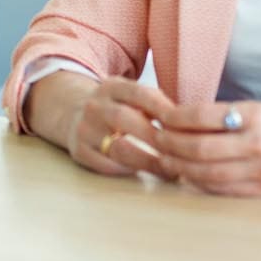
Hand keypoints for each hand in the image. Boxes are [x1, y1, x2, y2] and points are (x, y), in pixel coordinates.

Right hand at [49, 75, 179, 180]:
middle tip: (182, 154)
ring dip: (147, 161)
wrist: (70, 112)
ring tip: (170, 170)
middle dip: (156, 139)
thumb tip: (190, 123)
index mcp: (111, 87)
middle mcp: (94, 106)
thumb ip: (154, 104)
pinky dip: (129, 170)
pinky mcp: (79, 151)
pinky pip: (107, 165)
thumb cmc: (116, 107)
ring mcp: (84, 129)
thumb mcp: (129, 96)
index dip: (163, 109)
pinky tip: (145, 173)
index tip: (184, 126)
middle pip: (125, 119)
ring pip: (117, 147)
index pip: (139, 93)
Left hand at [146, 100, 260, 196]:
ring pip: (206, 172)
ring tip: (166, 159)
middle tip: (156, 139)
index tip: (162, 116)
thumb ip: (231, 114)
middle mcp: (258, 143)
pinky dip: (200, 184)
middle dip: (170, 144)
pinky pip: (222, 189)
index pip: (203, 115)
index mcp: (257, 116)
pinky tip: (187, 176)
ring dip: (180, 166)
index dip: (176, 118)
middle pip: (199, 147)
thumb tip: (186, 119)